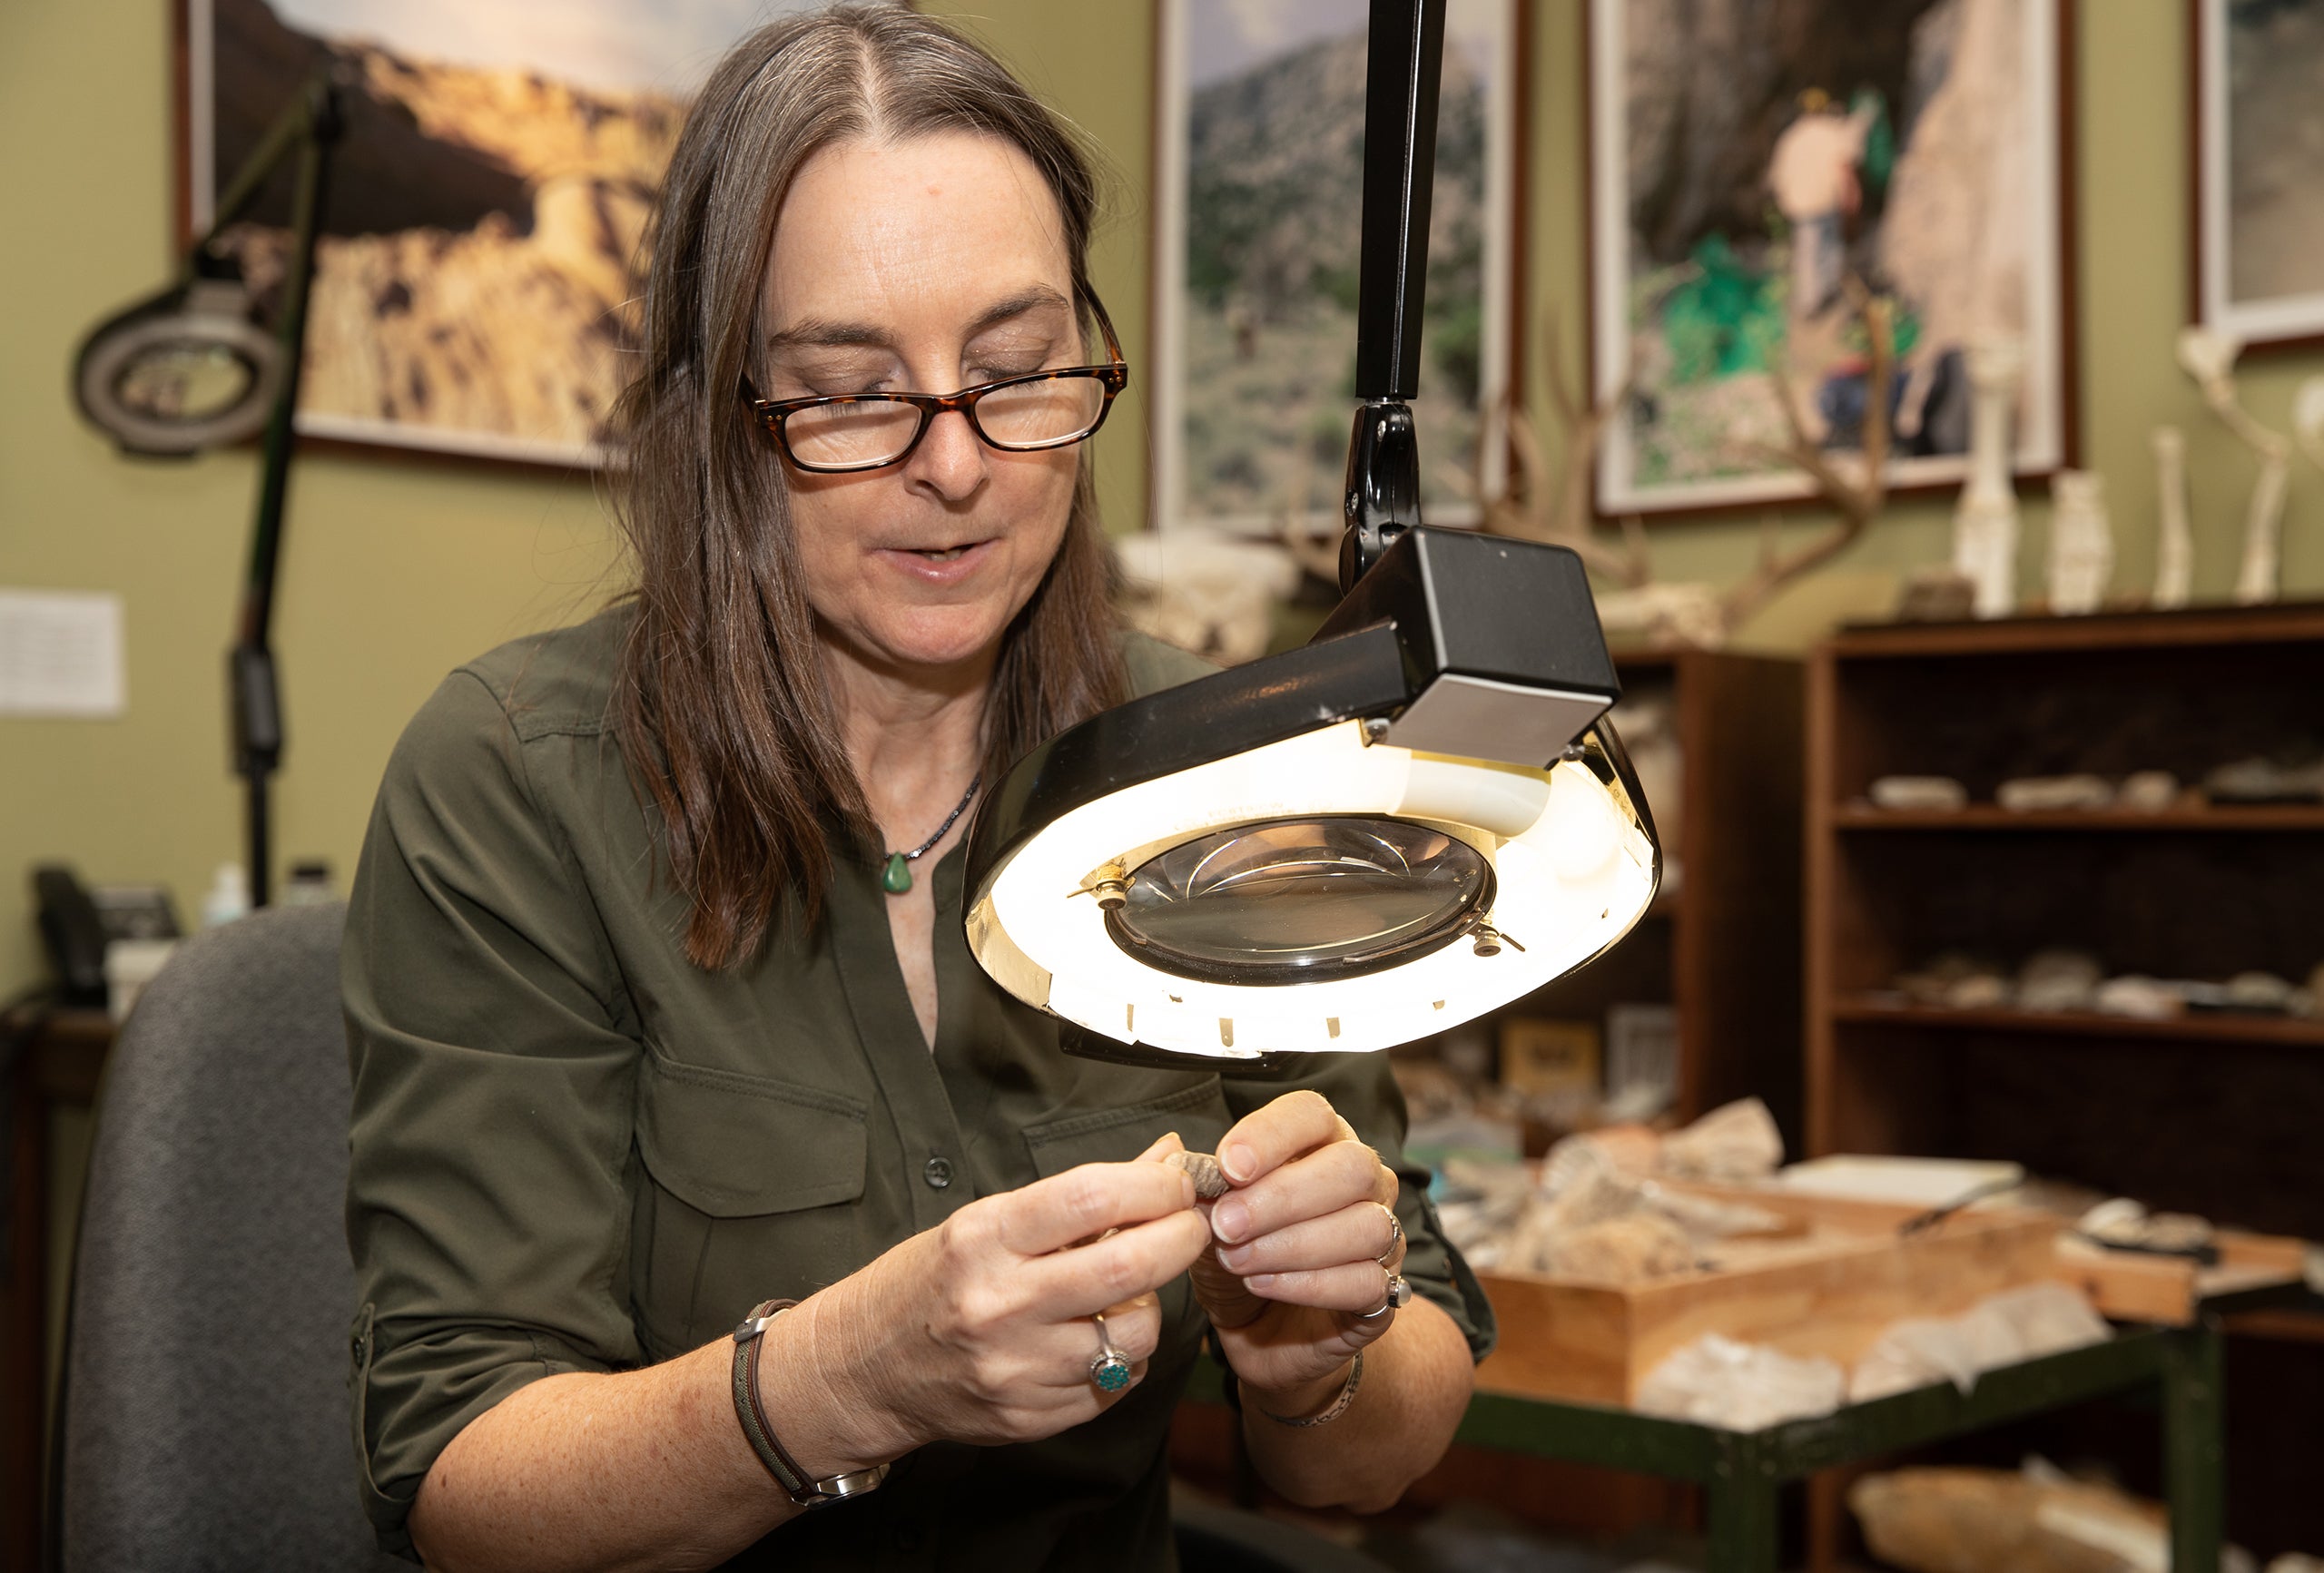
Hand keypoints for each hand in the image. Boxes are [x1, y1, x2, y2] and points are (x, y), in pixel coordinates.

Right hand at [817, 1152, 1211, 1454]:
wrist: (863, 1368)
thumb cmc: (930, 1282)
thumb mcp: (989, 1221)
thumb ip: (1082, 1196)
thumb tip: (1163, 1157)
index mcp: (984, 1239)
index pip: (1093, 1197)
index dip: (1154, 1187)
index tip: (1176, 1184)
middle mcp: (999, 1304)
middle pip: (1128, 1266)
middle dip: (1181, 1238)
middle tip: (1191, 1226)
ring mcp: (1016, 1368)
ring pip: (1135, 1335)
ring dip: (1151, 1306)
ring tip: (1125, 1293)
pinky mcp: (1030, 1417)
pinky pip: (1116, 1384)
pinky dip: (1124, 1357)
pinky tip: (1096, 1338)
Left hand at [1161, 1091, 1407, 1413]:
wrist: (1261, 1331)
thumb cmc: (1239, 1257)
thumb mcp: (1207, 1219)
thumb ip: (1199, 1187)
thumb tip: (1179, 1160)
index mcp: (1322, 1143)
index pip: (1313, 1115)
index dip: (1271, 1135)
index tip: (1228, 1166)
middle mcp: (1365, 1181)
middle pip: (1350, 1167)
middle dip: (1281, 1196)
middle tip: (1226, 1225)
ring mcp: (1385, 1235)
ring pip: (1366, 1226)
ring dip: (1291, 1244)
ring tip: (1238, 1261)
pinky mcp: (1386, 1290)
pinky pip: (1367, 1281)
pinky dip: (1308, 1284)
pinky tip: (1263, 1285)